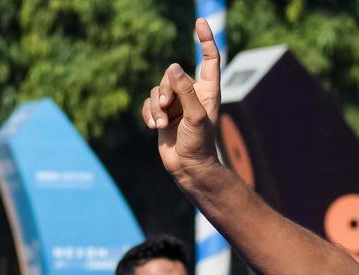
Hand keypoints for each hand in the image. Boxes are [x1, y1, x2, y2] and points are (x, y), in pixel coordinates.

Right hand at [141, 19, 222, 182]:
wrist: (188, 167)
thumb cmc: (199, 144)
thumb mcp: (195, 116)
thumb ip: (184, 91)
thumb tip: (173, 67)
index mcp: (207, 91)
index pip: (209, 60)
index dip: (206, 40)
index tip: (200, 22)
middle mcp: (192, 94)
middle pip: (172, 75)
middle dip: (164, 90)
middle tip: (167, 109)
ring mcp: (176, 104)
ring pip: (157, 89)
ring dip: (156, 107)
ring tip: (162, 125)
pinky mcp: (162, 114)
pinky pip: (149, 103)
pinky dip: (149, 114)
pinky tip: (154, 128)